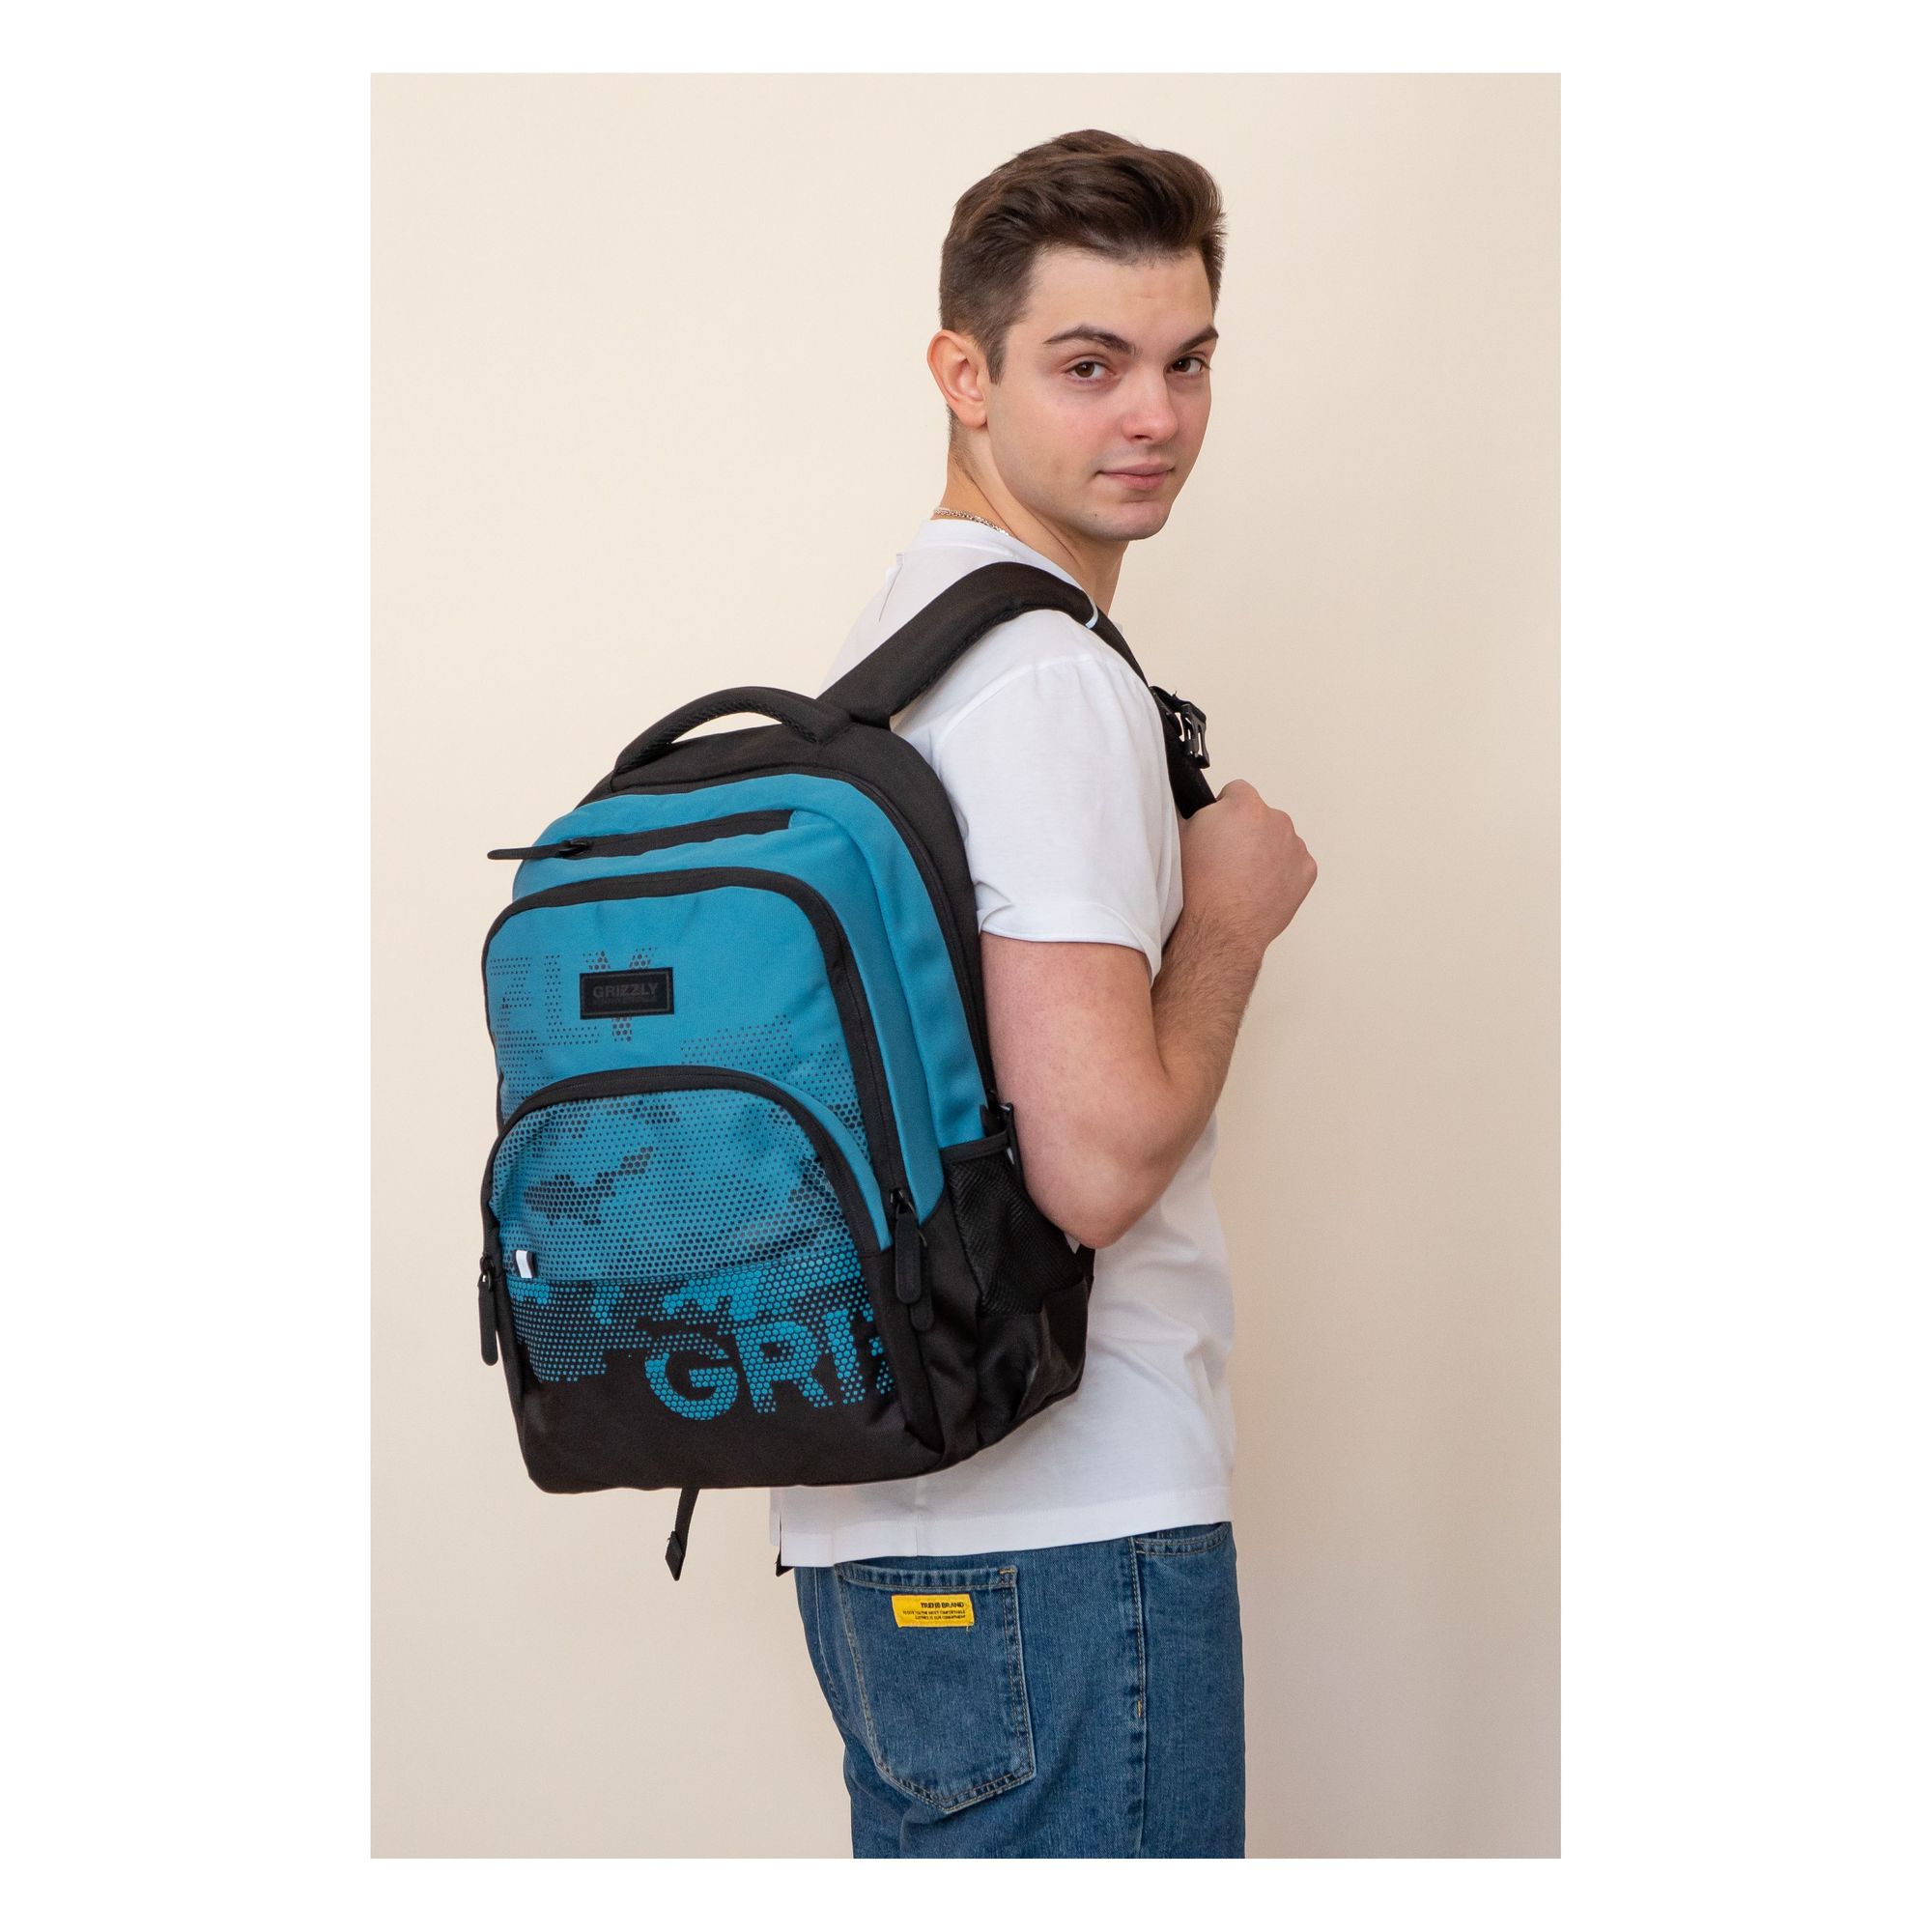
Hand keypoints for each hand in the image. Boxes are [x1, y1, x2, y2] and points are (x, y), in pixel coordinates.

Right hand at [1177, 777, 1317, 956]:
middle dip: (1248, 831)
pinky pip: (1294, 862)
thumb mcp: (1182, 836)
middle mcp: (1276, 819)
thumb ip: (1200, 813)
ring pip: (1279, 839)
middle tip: (1229, 858)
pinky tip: (1261, 887)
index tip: (1218, 829)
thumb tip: (1206, 809)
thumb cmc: (1198, 886)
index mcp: (1244, 805)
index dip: (1224, 810)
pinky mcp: (1307, 870)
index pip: (1237, 791)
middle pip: (1261, 815)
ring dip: (1266, 851)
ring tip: (1244, 878)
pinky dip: (1282, 872)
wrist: (1220, 926)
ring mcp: (1295, 845)